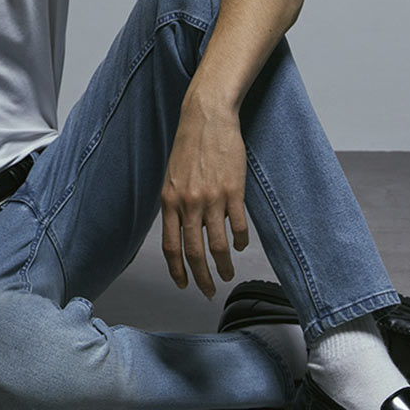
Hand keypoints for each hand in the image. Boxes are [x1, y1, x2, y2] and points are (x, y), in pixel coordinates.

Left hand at [159, 99, 249, 298]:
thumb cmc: (189, 146)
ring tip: (228, 274)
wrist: (207, 118)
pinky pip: (238, 226)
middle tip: (209, 291)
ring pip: (217, 245)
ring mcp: (212, 198)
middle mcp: (188, 203)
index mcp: (169, 201)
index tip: (183, 285)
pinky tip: (241, 246)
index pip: (170, 246)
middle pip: (194, 253)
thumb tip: (179, 230)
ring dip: (223, 265)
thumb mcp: (171, 177)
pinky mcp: (234, 191)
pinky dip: (240, 241)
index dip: (177, 270)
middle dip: (201, 278)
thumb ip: (174, 204)